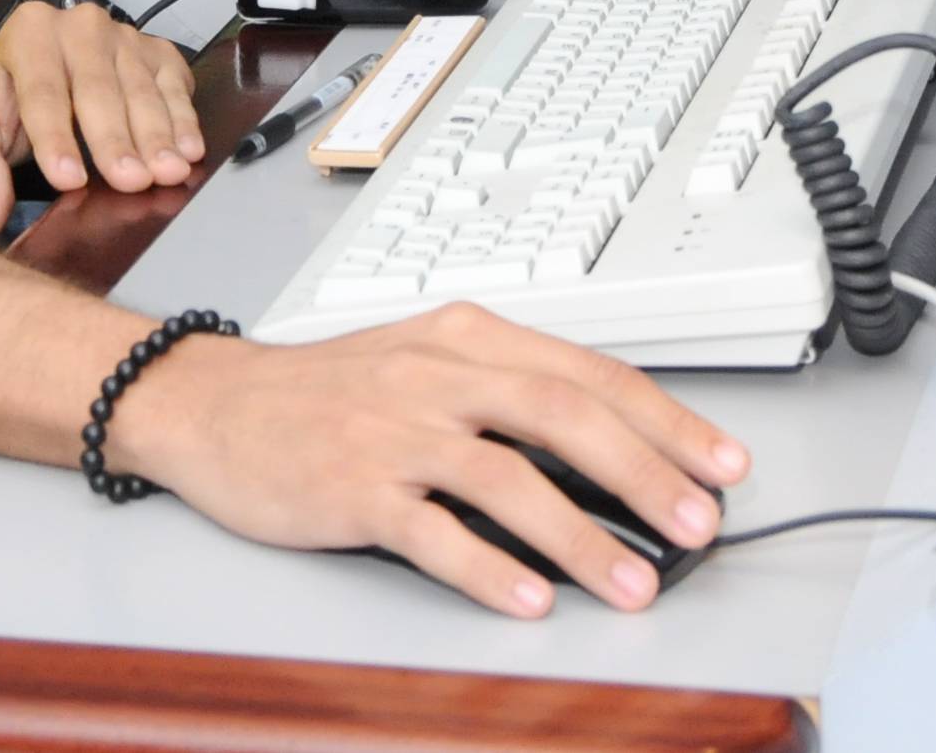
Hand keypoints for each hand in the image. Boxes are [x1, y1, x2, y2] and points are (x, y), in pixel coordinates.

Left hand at [0, 0, 202, 236]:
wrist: (41, 54)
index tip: (68, 180)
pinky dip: (184, 118)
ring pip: (140, 88)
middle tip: (130, 181)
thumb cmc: (9, 96)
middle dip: (114, 140)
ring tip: (167, 172)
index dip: (54, 138)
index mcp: (28, 35)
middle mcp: (78, 26)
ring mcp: (124, 35)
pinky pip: (174, 83)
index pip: (42, 92)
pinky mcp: (157, 49)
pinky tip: (190, 148)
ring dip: (156, 135)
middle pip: (98, 90)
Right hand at [106, 303, 750, 616]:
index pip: (588, 372)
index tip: (724, 464)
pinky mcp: (350, 489)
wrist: (211, 402)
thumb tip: (617, 448)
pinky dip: (487, 567)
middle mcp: (437, 374)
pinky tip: (530, 599)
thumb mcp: (426, 361)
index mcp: (467, 336)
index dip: (666, 419)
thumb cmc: (329, 391)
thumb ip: (510, 392)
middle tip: (698, 526)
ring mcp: (392, 431)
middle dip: (644, 473)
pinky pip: (431, 531)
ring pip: (505, 477)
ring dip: (579, 535)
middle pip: (561, 414)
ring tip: (632, 584)